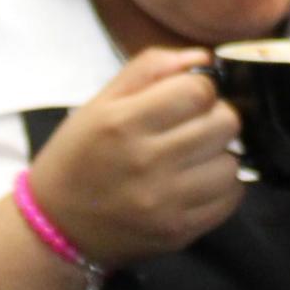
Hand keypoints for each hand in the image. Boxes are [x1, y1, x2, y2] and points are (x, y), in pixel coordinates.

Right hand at [29, 49, 243, 266]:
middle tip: (193, 125)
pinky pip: (230, 199)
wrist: (57, 226)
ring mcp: (165, 202)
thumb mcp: (100, 102)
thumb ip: (150, 69)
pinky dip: (221, 186)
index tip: (187, 97)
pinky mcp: (179, 231)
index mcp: (122, 123)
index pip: (198, 91)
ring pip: (232, 162)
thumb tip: (203, 58)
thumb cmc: (79, 155)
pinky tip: (196, 181)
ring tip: (192, 156)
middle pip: (225, 124)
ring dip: (218, 154)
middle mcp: (146, 162)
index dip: (200, 87)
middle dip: (215, 117)